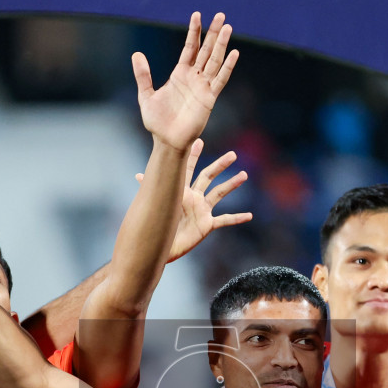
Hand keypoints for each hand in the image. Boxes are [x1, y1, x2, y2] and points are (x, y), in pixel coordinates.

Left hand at [133, 12, 238, 150]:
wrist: (167, 141)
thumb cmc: (157, 122)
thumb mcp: (146, 95)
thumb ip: (143, 75)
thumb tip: (136, 54)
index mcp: (180, 74)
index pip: (189, 47)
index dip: (194, 32)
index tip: (197, 15)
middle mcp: (194, 78)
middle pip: (206, 50)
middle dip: (212, 32)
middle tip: (220, 15)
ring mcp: (203, 87)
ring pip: (215, 61)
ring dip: (221, 44)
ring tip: (227, 27)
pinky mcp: (209, 99)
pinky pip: (220, 80)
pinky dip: (227, 67)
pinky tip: (234, 53)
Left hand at [138, 140, 251, 262]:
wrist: (161, 246)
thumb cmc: (156, 225)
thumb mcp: (157, 204)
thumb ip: (151, 189)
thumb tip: (138, 176)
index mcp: (181, 190)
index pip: (188, 168)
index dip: (193, 155)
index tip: (199, 140)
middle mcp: (193, 197)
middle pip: (208, 176)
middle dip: (220, 165)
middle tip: (232, 154)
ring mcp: (201, 210)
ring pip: (219, 193)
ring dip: (231, 184)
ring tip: (244, 175)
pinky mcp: (207, 225)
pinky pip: (225, 220)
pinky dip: (237, 218)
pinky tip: (249, 215)